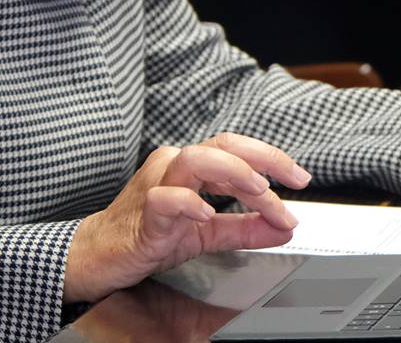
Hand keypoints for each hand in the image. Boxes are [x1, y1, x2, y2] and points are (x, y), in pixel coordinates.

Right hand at [63, 132, 311, 303]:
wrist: (99, 256)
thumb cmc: (147, 234)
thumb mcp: (206, 233)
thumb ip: (244, 228)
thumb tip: (283, 226)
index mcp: (191, 167)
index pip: (238, 150)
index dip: (273, 159)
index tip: (300, 179)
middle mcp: (174, 166)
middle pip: (223, 144)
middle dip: (264, 158)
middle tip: (293, 179)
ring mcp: (156, 185)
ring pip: (195, 159)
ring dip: (234, 171)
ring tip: (258, 189)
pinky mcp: (142, 213)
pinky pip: (164, 198)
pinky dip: (189, 203)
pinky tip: (207, 215)